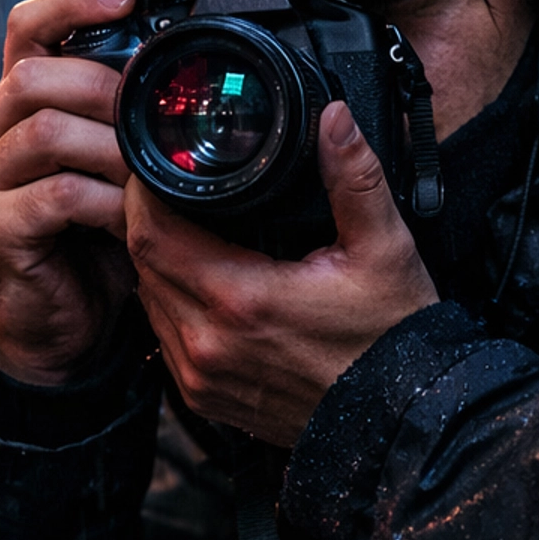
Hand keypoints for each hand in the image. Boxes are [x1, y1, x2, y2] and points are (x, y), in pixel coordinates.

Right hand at [0, 0, 136, 383]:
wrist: (67, 328)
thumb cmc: (97, 244)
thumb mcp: (118, 170)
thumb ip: (128, 123)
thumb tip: (183, 76)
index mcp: (17, 109)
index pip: (27, 29)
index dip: (72, 4)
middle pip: (34, 76)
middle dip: (105, 89)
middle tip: (154, 117)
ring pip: (45, 132)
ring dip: (111, 148)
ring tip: (149, 174)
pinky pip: (55, 195)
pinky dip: (104, 203)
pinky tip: (131, 218)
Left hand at [125, 100, 439, 447]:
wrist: (397, 421)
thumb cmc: (392, 342)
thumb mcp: (384, 249)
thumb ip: (353, 177)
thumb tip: (334, 118)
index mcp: (242, 300)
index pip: (151, 233)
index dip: (142, 190)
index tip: (157, 165)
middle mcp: (209, 344)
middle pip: (141, 264)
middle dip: (148, 220)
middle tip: (171, 188)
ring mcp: (202, 377)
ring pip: (148, 301)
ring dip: (157, 264)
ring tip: (186, 230)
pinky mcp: (206, 399)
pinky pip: (164, 338)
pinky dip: (172, 304)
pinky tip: (203, 284)